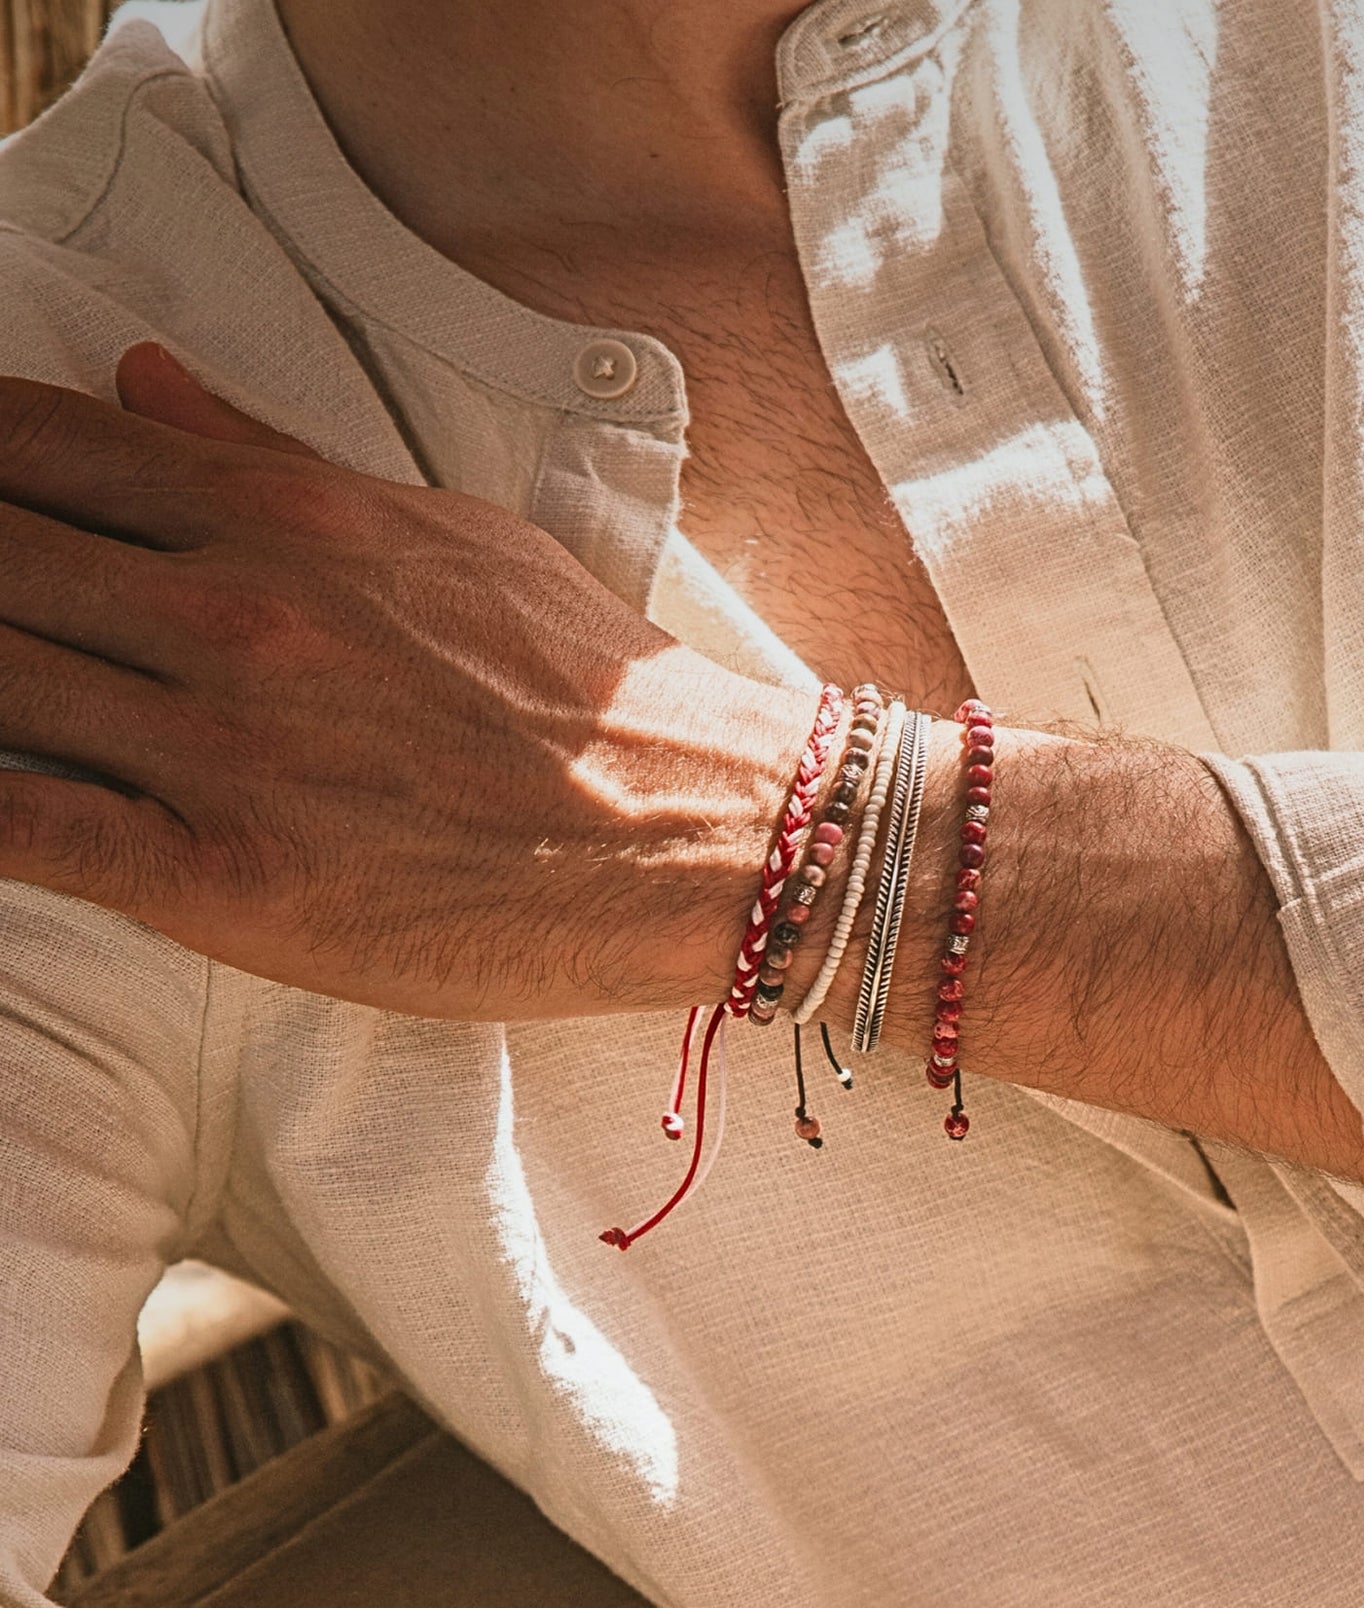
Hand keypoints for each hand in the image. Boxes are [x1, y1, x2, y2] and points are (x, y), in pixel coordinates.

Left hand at [0, 346, 813, 1016]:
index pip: (33, 443)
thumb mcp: (453, 540)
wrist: (709, 835)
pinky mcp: (231, 884)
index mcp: (289, 521)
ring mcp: (228, 749)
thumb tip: (139, 381)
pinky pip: (25, 827)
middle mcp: (240, 616)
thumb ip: (276, 460)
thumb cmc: (598, 696)